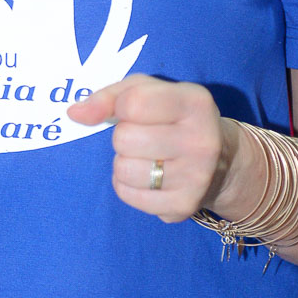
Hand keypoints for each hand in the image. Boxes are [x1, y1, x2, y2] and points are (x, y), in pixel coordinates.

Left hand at [67, 74, 235, 221]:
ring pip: (123, 170)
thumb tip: (75, 113)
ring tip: (146, 157)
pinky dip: (127, 186)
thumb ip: (110, 96)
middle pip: (124, 139)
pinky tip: (148, 178)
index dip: (122, 107)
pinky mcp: (184, 205)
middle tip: (144, 138)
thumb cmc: (173, 117)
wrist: (222, 161)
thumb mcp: (149, 92)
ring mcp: (196, 177)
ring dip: (124, 163)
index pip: (133, 103)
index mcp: (194, 102)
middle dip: (123, 137)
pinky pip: (127, 195)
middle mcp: (201, 140)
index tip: (135, 111)